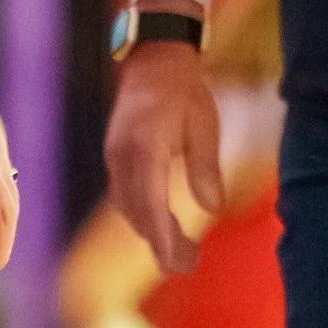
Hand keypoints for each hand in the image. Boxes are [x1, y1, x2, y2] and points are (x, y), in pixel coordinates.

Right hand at [105, 49, 221, 275]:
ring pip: (129, 207)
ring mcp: (114, 158)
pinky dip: (142, 216)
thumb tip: (213, 208)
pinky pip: (125, 196)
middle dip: (160, 243)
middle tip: (187, 267)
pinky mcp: (115, 158)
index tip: (178, 263)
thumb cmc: (183, 90)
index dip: (164, 238)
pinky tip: (161, 225)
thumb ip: (205, 168)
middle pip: (138, 213)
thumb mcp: (203, 126)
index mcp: (144, 149)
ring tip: (180, 253)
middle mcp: (122, 158)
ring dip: (151, 232)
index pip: (151, 204)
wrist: (152, 60)